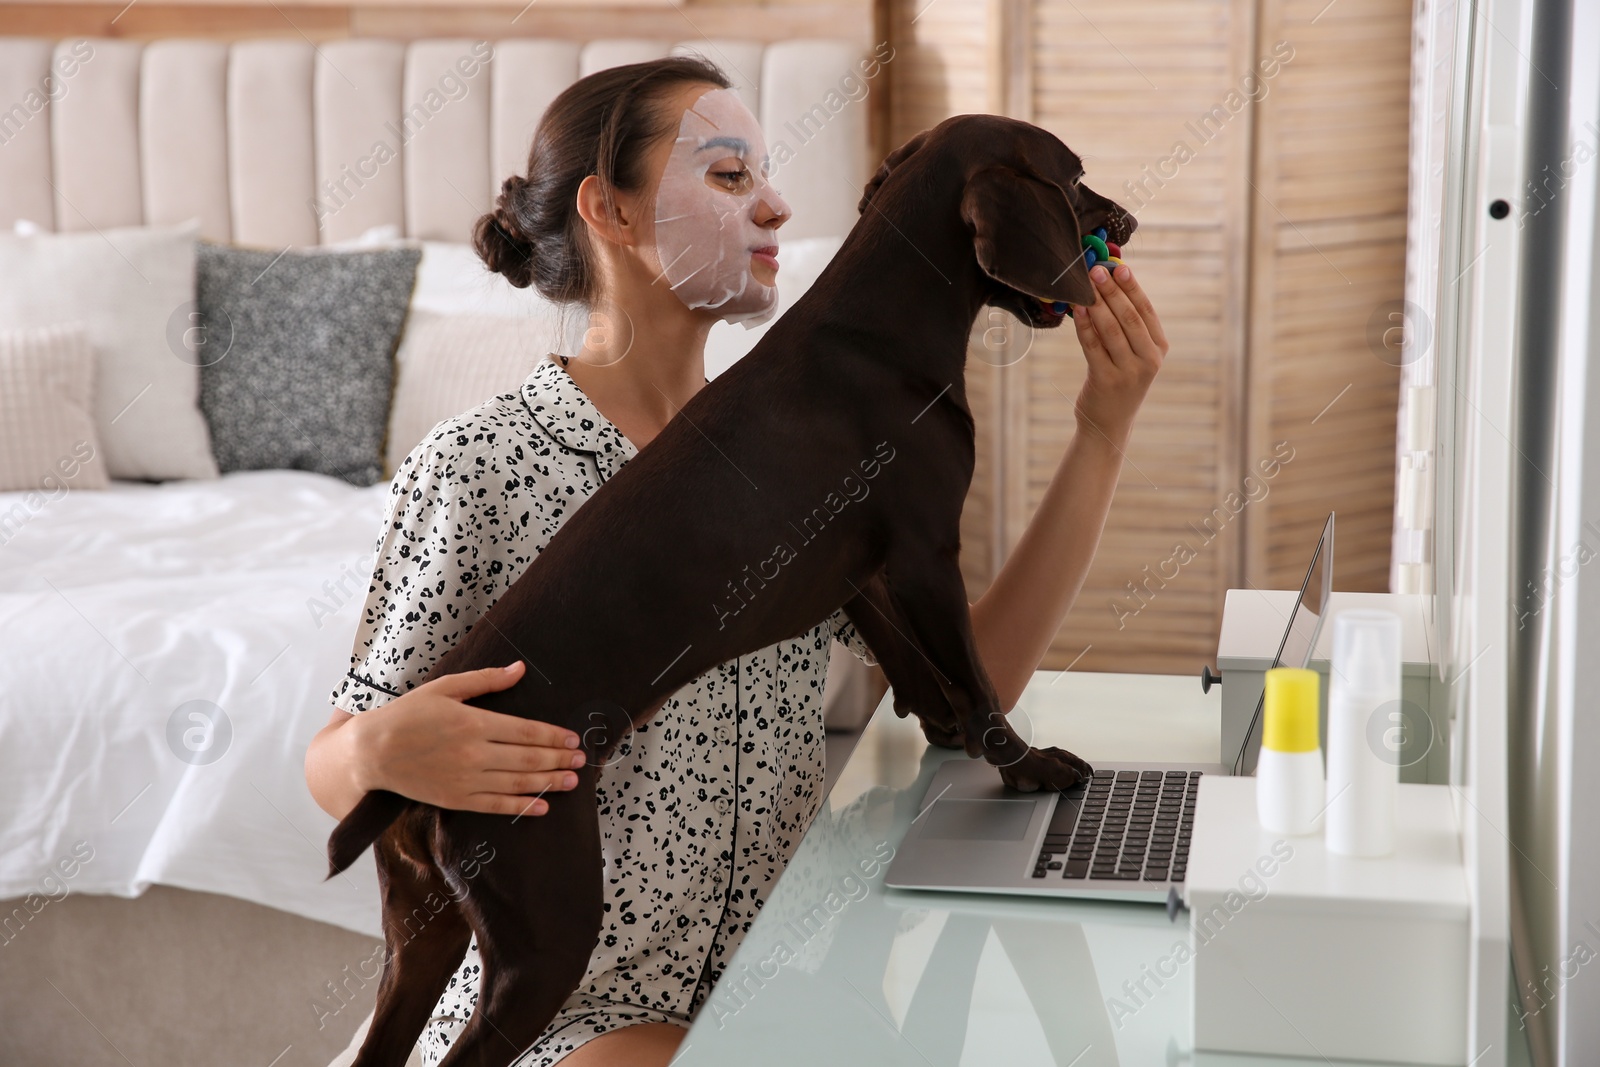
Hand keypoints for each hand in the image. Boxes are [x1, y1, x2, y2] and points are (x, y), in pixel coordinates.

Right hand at [353, 661, 585, 816]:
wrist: (371, 752)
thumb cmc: (407, 715)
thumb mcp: (445, 687)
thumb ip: (485, 680)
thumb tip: (520, 669)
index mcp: (474, 723)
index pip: (526, 731)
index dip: (553, 736)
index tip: (573, 739)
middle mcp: (474, 753)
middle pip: (527, 758)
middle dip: (558, 760)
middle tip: (581, 761)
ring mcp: (465, 779)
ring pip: (517, 783)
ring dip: (548, 783)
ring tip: (571, 781)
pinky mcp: (456, 799)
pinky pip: (496, 805)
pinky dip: (521, 807)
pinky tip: (542, 807)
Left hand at [1069, 263, 1167, 448]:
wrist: (1108, 424)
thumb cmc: (1118, 381)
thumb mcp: (1132, 355)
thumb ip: (1126, 326)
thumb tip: (1108, 285)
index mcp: (1159, 348)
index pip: (1146, 311)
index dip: (1132, 288)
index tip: (1119, 268)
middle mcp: (1148, 359)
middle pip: (1129, 317)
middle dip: (1112, 291)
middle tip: (1096, 270)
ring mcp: (1128, 371)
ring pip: (1111, 329)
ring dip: (1096, 304)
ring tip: (1084, 286)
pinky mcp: (1106, 380)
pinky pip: (1093, 346)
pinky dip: (1084, 325)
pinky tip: (1076, 310)